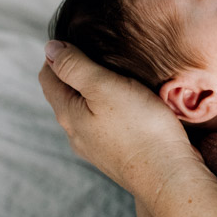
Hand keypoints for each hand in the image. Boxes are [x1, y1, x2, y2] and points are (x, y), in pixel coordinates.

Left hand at [38, 40, 203, 198]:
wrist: (168, 175)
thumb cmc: (140, 128)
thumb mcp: (105, 87)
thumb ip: (75, 67)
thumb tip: (49, 48)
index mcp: (68, 114)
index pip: (48, 78)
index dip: (58, 55)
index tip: (78, 41)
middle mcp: (76, 134)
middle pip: (66, 96)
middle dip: (76, 74)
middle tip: (99, 53)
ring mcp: (96, 149)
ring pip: (87, 113)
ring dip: (96, 95)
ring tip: (117, 78)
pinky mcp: (117, 156)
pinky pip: (107, 127)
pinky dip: (112, 111)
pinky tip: (131, 108)